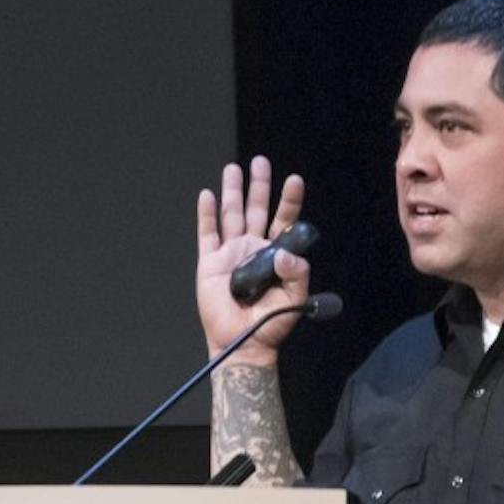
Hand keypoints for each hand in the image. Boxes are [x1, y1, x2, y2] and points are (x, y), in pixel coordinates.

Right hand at [196, 156, 308, 360]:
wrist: (242, 342)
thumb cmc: (271, 323)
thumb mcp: (294, 299)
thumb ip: (296, 274)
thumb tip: (284, 253)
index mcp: (274, 254)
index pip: (284, 221)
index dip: (289, 200)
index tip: (294, 180)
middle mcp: (252, 248)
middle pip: (256, 209)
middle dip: (258, 185)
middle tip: (260, 162)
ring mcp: (230, 253)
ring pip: (231, 215)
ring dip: (232, 192)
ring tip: (234, 169)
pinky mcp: (209, 263)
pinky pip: (207, 234)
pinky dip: (206, 214)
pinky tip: (208, 195)